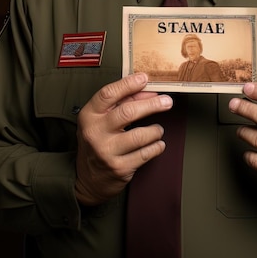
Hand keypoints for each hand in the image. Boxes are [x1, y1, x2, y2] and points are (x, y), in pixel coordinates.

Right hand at [74, 72, 172, 205]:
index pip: (108, 94)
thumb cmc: (99, 141)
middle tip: (167, 101)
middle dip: (152, 105)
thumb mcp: (101, 119)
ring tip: (158, 130)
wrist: (89, 179)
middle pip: (128, 112)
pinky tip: (157, 143)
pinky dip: (157, 146)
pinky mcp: (119, 168)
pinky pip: (146, 153)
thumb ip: (122, 103)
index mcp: (89, 115)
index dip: (128, 84)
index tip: (145, 78)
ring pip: (140, 135)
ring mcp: (106, 152)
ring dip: (155, 130)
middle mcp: (95, 133)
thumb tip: (148, 91)